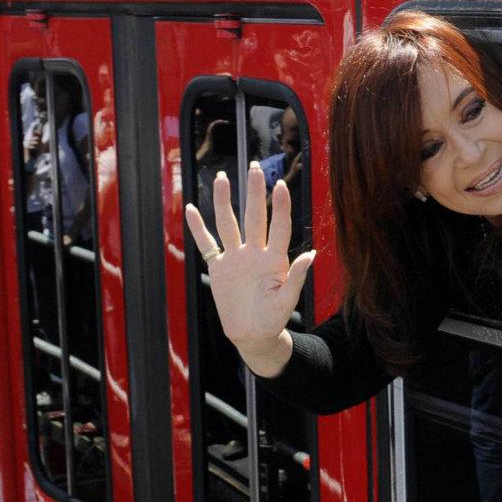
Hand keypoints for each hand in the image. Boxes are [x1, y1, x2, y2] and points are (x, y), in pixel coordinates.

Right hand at [183, 163, 314, 375]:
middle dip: (255, 193)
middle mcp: (255, 252)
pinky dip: (198, 228)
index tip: (281, 185)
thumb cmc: (274, 318)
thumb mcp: (288, 300)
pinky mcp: (219, 267)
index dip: (280, 207)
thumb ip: (297, 278)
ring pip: (229, 223)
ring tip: (221, 178)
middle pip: (254, 216)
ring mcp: (236, 258)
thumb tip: (311, 255)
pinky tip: (191, 209)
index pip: (278, 226)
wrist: (253, 334)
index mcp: (274, 259)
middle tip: (255, 168)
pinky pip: (207, 244)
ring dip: (224, 202)